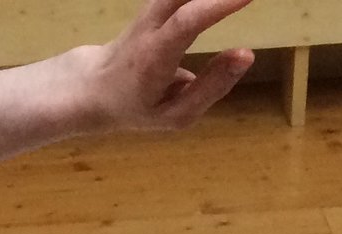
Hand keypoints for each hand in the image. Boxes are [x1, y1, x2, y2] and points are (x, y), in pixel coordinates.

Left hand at [60, 0, 255, 134]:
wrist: (94, 88)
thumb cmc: (137, 107)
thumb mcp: (175, 115)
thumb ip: (211, 87)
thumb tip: (246, 55)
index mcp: (154, 57)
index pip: (187, 22)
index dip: (217, 5)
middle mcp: (149, 26)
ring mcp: (149, 10)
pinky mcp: (154, 3)